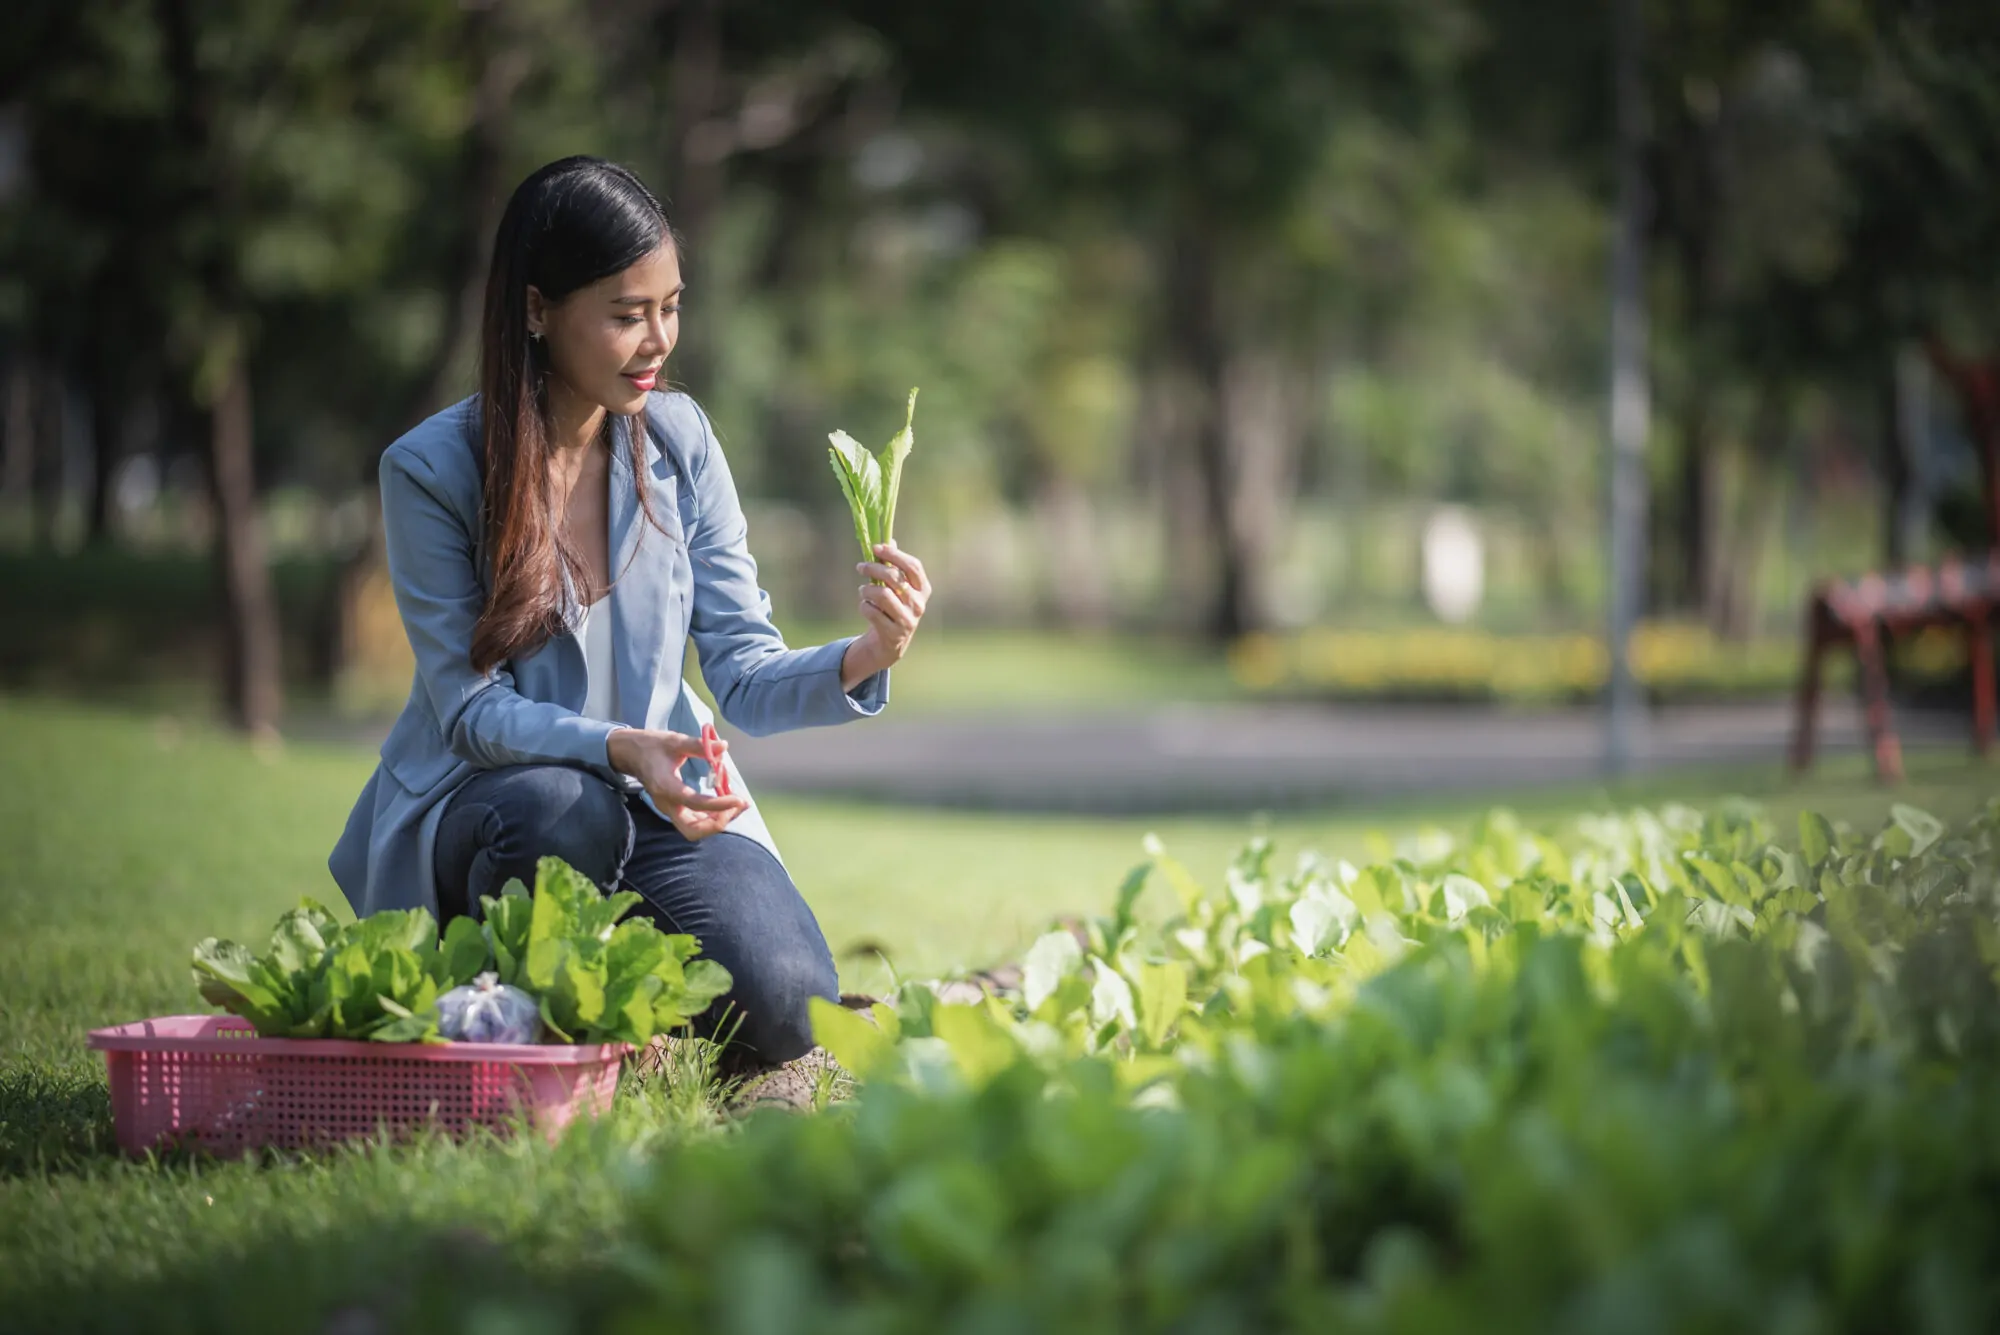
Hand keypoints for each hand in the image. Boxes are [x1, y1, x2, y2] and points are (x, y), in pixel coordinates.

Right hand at [606, 727, 749, 840]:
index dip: (719, 804)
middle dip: (718, 823)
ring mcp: (670, 809)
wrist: (633, 755)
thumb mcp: (675, 741)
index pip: (695, 803)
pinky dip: (714, 816)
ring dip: (719, 821)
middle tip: (738, 805)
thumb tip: (724, 746)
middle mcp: (667, 804)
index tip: (739, 799)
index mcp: (665, 787)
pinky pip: (696, 821)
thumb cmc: (653, 746)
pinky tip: (729, 803)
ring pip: (696, 829)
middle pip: (693, 830)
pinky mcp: (675, 809)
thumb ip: (698, 745)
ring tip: (739, 804)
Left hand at [843, 541, 930, 687]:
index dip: (894, 554)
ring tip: (863, 590)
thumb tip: (889, 540)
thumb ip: (894, 566)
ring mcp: (908, 620)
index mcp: (923, 588)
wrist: (891, 642)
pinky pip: (872, 612)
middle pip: (894, 578)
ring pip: (882, 594)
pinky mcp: (894, 633)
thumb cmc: (893, 607)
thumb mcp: (897, 587)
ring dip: (867, 589)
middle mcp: (919, 604)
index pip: (912, 566)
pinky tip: (865, 606)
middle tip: (860, 566)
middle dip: (873, 568)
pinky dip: (864, 606)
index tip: (876, 547)